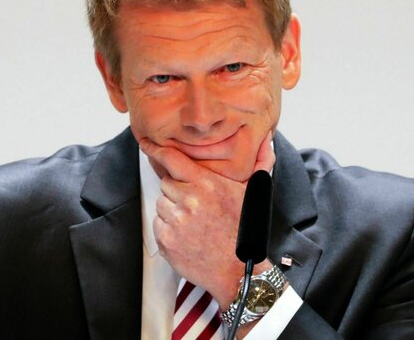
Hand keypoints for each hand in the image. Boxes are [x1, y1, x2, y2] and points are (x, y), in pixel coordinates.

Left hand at [139, 131, 274, 310]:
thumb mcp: (252, 195)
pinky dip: (168, 229)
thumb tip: (267, 144)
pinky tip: (187, 236)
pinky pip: (158, 225)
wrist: (238, 271)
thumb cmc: (244, 233)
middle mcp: (189, 200)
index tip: (145, 143)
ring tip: (193, 223)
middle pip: (167, 183)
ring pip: (161, 204)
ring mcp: (175, 221)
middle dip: (177, 191)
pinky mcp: (166, 240)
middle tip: (195, 205)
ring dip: (172, 210)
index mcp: (207, 184)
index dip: (156, 149)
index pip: (173, 160)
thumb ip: (259, 165)